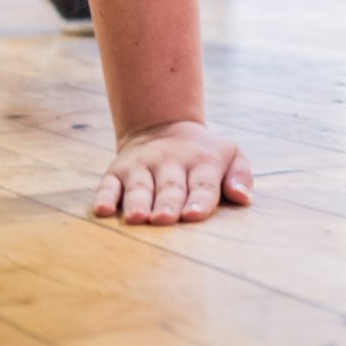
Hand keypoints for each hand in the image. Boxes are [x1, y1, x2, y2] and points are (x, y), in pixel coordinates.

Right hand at [93, 120, 252, 223]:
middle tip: (165, 219)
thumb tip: (243, 198)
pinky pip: (108, 185)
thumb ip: (241, 175)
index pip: (203, 184)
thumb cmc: (203, 154)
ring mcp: (142, 166)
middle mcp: (170, 163)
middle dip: (167, 204)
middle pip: (170, 187)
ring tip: (137, 218)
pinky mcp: (117, 170)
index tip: (193, 216)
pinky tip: (102, 211)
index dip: (199, 200)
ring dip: (137, 202)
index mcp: (201, 162)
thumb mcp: (231, 155)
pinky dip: (105, 197)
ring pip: (139, 187)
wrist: (163, 125)